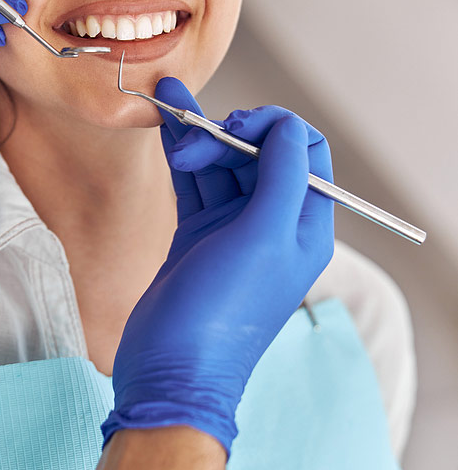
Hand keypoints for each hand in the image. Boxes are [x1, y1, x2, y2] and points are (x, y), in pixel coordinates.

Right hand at [101, 78, 334, 454]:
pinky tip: (166, 131)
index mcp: (303, 226)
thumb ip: (282, 177)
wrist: (170, 369)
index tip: (233, 127)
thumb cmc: (221, 313)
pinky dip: (180, 158)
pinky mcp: (196, 236)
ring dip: (197, 135)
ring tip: (166, 101)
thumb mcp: (264, 240)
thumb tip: (285, 126)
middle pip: (257, 154)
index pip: (303, 151)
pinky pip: (193, 184)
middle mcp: (270, 224)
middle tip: (188, 133)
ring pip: (220, 166)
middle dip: (225, 133)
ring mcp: (231, 230)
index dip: (272, 127)